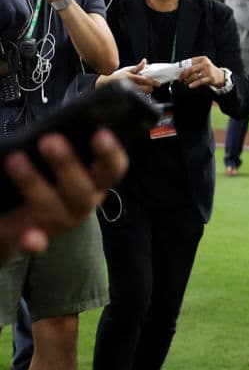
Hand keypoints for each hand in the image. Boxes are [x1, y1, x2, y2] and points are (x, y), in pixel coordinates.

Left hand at [0, 129, 127, 264]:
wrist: (23, 216)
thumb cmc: (50, 176)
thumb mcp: (62, 162)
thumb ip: (65, 146)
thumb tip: (58, 126)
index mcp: (96, 182)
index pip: (113, 169)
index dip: (110, 153)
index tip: (100, 133)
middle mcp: (84, 203)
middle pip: (82, 189)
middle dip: (67, 165)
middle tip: (49, 140)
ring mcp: (61, 223)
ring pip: (54, 209)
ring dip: (34, 184)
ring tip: (15, 160)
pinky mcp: (35, 238)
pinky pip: (36, 243)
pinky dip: (34, 241)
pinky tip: (30, 238)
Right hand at [96, 59, 159, 93]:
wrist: (104, 84)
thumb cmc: (116, 77)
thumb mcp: (127, 70)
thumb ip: (138, 67)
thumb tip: (145, 61)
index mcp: (130, 77)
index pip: (145, 80)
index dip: (153, 82)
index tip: (158, 84)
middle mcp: (130, 86)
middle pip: (146, 89)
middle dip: (150, 88)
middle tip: (149, 86)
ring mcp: (128, 93)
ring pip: (143, 94)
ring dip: (146, 92)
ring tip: (142, 89)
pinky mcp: (127, 98)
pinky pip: (138, 98)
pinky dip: (140, 96)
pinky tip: (138, 93)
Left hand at [181, 56, 224, 88]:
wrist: (221, 76)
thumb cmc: (209, 71)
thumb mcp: (203, 65)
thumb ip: (194, 65)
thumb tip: (181, 70)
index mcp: (202, 59)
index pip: (190, 62)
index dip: (182, 67)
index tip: (178, 72)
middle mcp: (205, 64)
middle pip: (190, 69)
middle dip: (183, 75)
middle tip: (180, 78)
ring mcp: (208, 71)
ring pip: (194, 76)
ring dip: (188, 80)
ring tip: (185, 82)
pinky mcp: (210, 78)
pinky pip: (200, 81)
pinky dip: (194, 84)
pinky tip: (190, 86)